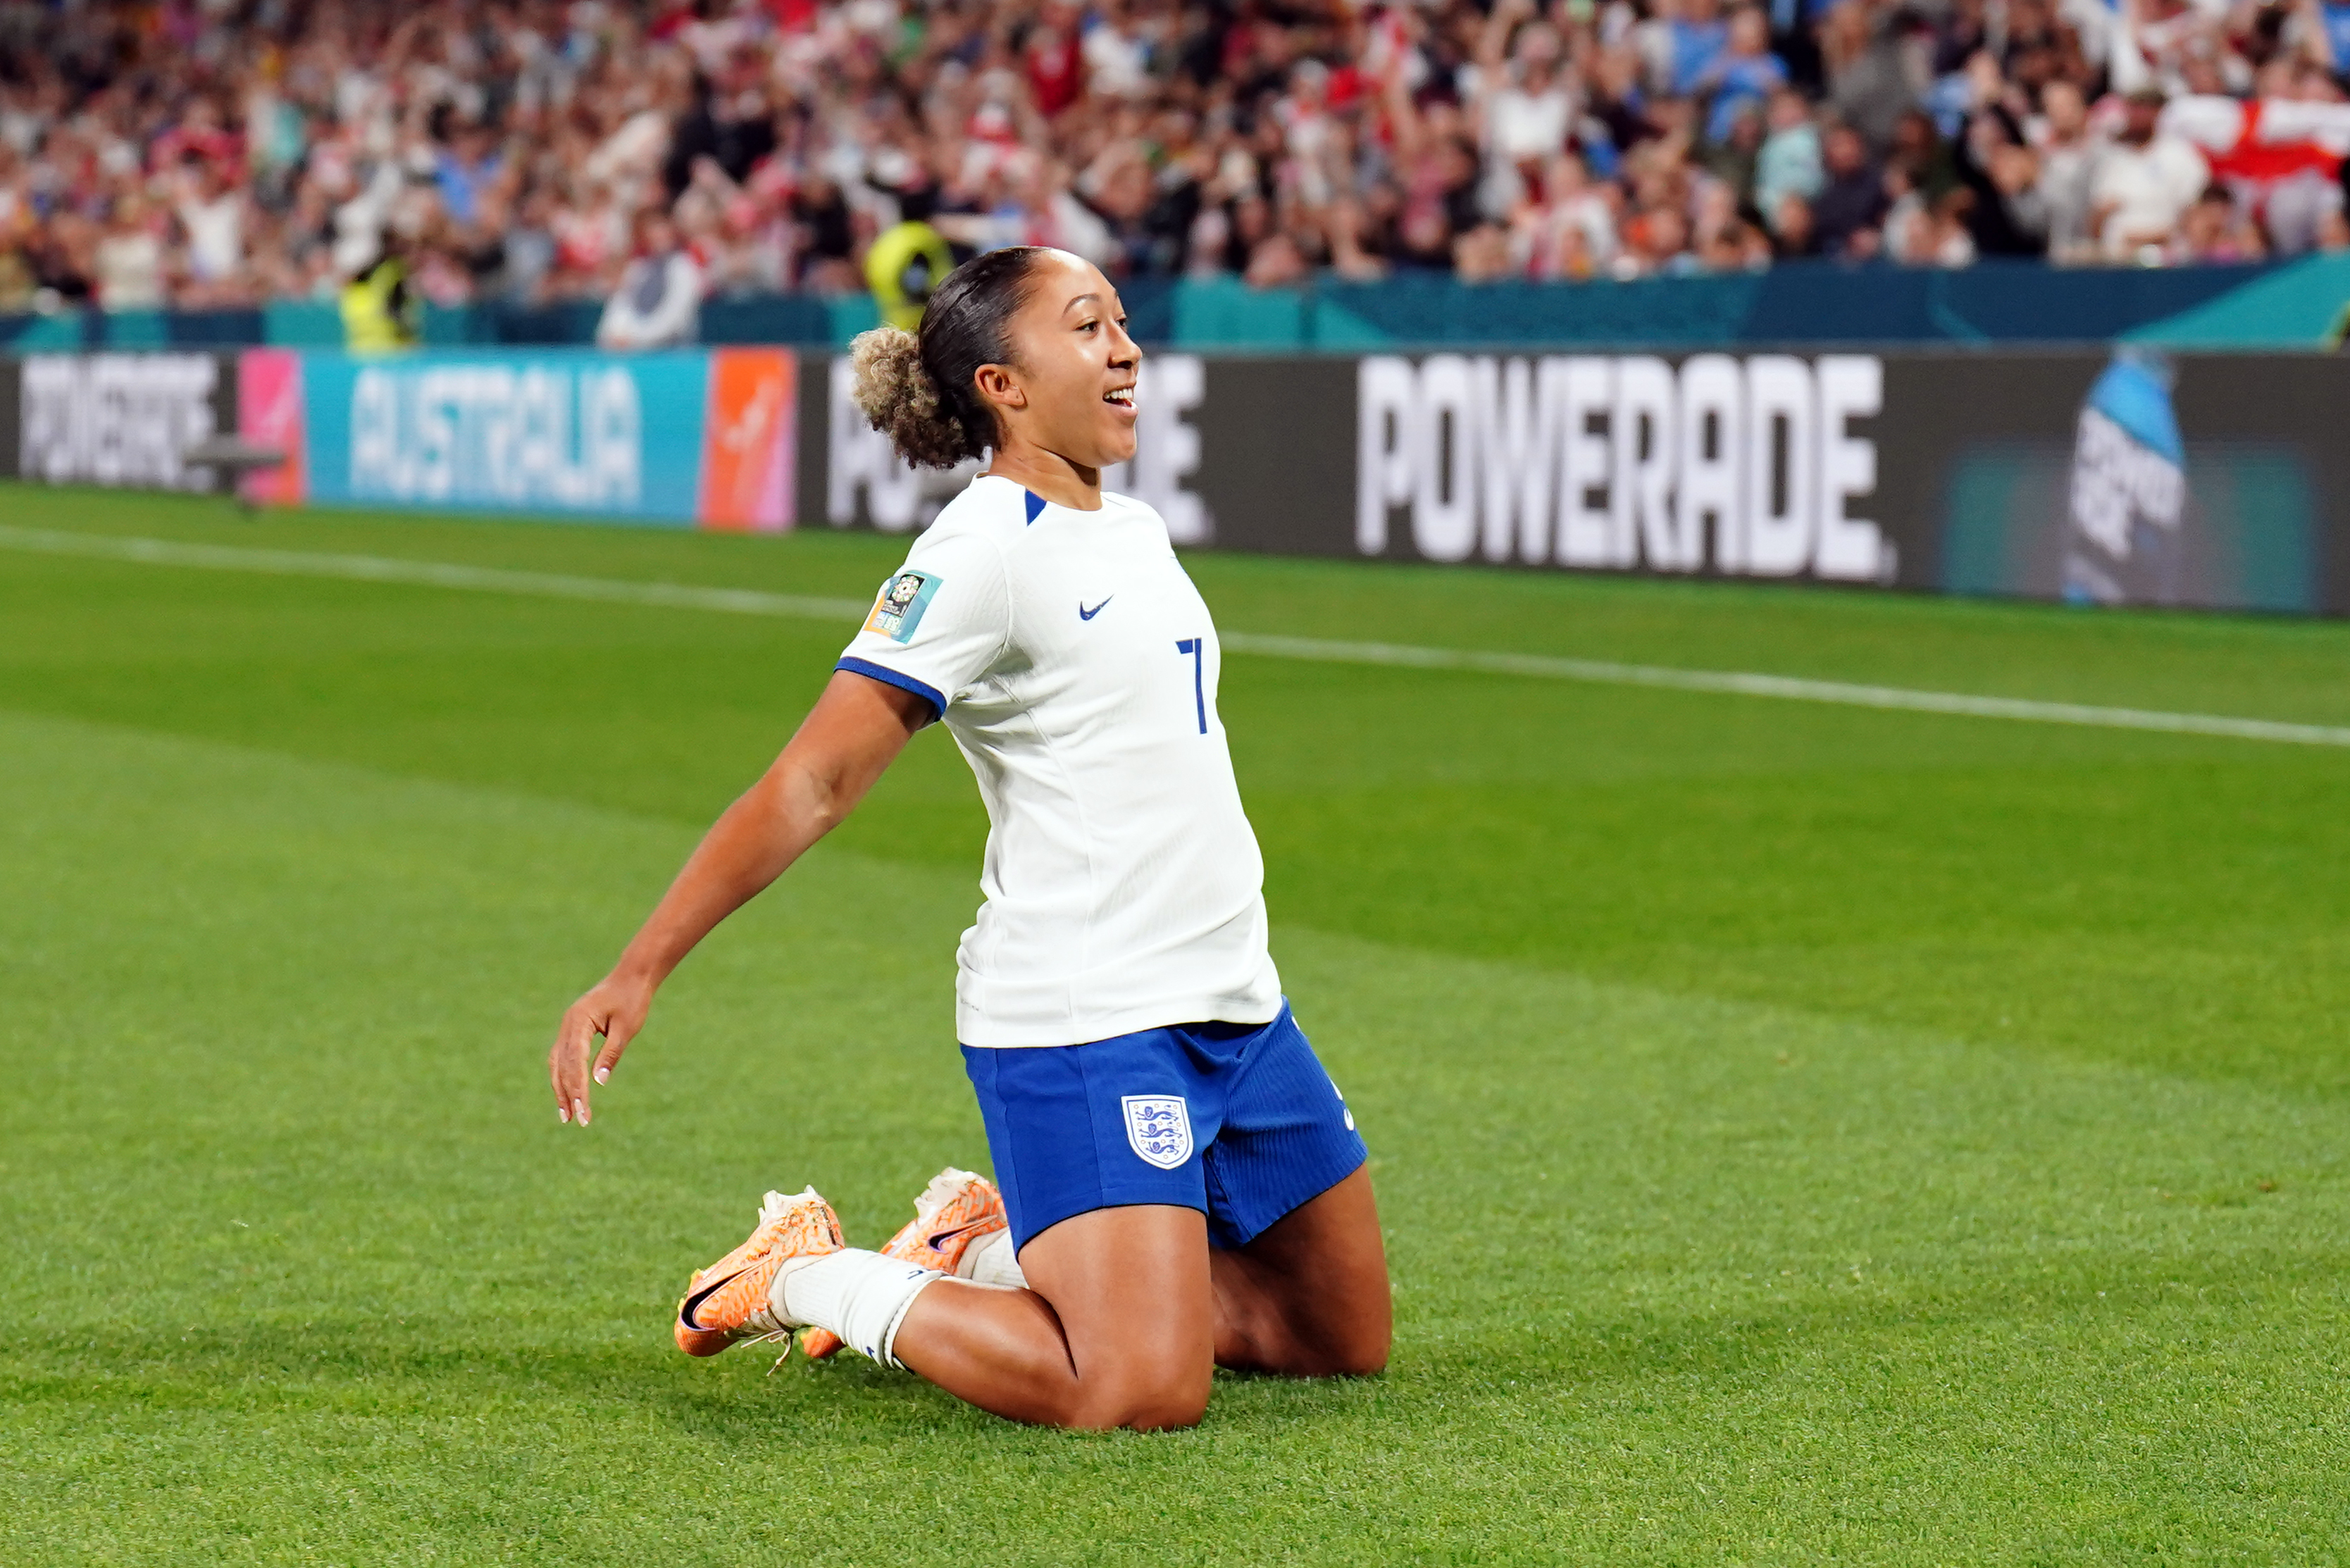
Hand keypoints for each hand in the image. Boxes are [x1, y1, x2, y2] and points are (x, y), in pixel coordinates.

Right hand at [549, 972, 654, 1126]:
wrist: (631, 977)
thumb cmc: (632, 1000)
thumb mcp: (626, 1029)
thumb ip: (611, 1054)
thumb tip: (599, 1082)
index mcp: (578, 1022)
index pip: (574, 1062)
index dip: (577, 1089)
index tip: (584, 1111)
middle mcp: (568, 1025)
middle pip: (561, 1066)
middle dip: (567, 1094)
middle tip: (574, 1120)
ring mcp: (568, 1027)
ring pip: (558, 1063)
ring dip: (561, 1088)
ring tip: (567, 1114)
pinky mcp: (573, 1030)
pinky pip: (563, 1057)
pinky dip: (564, 1076)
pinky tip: (569, 1093)